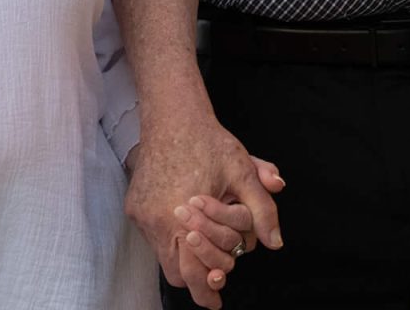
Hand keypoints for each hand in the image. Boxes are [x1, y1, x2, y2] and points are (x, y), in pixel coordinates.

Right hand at [125, 117, 284, 307]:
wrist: (173, 117)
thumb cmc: (210, 143)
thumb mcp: (244, 173)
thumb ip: (262, 210)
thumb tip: (274, 243)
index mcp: (182, 217)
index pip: (192, 272)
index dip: (206, 289)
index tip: (217, 299)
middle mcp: (157, 220)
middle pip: (176, 272)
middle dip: (197, 277)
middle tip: (216, 278)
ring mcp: (142, 214)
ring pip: (164, 254)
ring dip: (184, 254)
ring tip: (204, 246)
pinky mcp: (134, 206)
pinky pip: (153, 235)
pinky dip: (171, 236)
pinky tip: (187, 223)